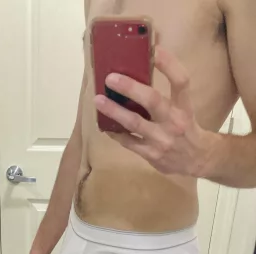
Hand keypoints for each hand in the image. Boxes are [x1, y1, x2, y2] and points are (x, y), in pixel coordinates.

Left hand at [94, 47, 214, 176]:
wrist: (197, 161)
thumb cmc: (187, 129)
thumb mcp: (185, 109)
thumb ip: (169, 95)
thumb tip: (143, 71)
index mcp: (185, 107)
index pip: (181, 81)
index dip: (169, 64)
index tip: (155, 49)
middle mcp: (174, 122)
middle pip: (152, 100)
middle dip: (130, 88)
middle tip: (111, 78)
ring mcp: (161, 140)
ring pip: (134, 123)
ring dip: (114, 111)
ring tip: (98, 100)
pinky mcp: (151, 154)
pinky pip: (129, 142)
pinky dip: (116, 133)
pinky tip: (105, 125)